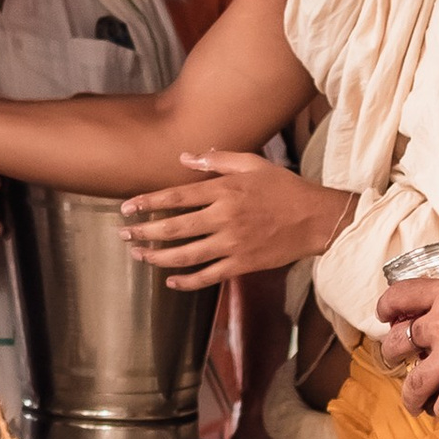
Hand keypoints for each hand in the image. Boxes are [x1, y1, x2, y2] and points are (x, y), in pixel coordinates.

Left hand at [123, 155, 348, 290]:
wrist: (315, 219)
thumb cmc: (284, 188)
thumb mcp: (253, 164)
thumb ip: (217, 159)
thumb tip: (185, 157)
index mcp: (224, 190)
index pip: (176, 196)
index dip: (148, 202)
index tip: (126, 207)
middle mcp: (224, 217)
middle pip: (174, 228)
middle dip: (144, 232)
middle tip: (123, 234)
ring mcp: (232, 244)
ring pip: (185, 255)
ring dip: (157, 257)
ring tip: (138, 256)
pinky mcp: (242, 264)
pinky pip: (208, 276)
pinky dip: (186, 281)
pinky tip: (170, 280)